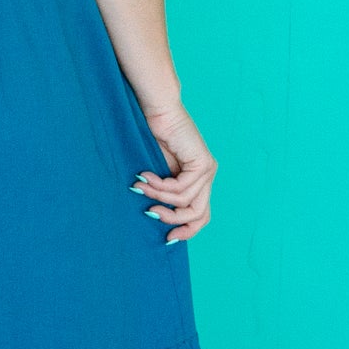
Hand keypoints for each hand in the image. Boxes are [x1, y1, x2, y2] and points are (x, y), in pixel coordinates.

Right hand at [131, 102, 216, 243]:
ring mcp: (208, 170)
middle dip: (174, 220)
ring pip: (186, 202)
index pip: (201, 214)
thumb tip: (154, 216)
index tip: (167, 238)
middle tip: (151, 214)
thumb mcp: (158, 172)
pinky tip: (145, 177)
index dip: (187, 230)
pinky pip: (181, 188)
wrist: (157, 110)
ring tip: (140, 187)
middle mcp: (207, 176)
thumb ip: (163, 192)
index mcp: (199, 179)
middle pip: (199, 214)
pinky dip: (160, 186)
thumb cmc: (153, 137)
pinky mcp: (203, 163)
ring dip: (159, 197)